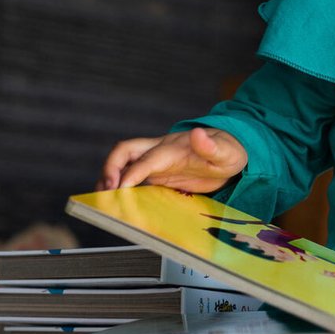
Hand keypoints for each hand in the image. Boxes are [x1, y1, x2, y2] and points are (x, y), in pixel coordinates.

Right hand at [96, 127, 247, 193]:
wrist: (231, 153)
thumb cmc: (229, 151)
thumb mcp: (228, 152)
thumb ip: (212, 146)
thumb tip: (198, 133)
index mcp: (174, 148)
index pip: (147, 159)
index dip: (132, 173)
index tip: (121, 188)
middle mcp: (160, 151)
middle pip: (125, 151)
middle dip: (110, 167)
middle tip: (106, 190)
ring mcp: (157, 161)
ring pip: (124, 162)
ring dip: (110, 176)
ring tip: (103, 197)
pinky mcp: (158, 173)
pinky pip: (133, 176)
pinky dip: (120, 186)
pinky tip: (117, 200)